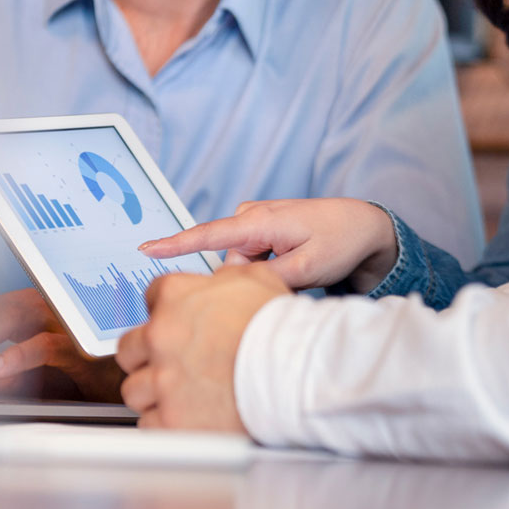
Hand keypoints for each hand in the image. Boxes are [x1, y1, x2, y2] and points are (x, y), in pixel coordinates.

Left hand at [0, 288, 124, 401]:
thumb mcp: (33, 379)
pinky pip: (43, 346)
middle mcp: (49, 308)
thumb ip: (0, 380)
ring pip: (12, 316)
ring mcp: (64, 323)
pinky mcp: (80, 346)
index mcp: (37, 310)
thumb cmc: (86, 379)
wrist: (130, 384)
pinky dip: (15, 356)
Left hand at [115, 265, 289, 429]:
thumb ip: (232, 275)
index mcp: (176, 297)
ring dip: (153, 393)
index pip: (152, 298)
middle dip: (146, 356)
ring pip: (134, 389)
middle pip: (130, 347)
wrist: (295, 373)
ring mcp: (162, 379)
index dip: (167, 313)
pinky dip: (165, 423)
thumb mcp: (260, 280)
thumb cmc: (281, 329)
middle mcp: (160, 336)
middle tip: (171, 364)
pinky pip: (149, 423)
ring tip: (181, 396)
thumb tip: (226, 272)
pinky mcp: (169, 418)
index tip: (176, 326)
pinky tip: (185, 418)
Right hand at [138, 198, 397, 292]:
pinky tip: (293, 267)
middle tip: (290, 281)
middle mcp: (251, 218)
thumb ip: (267, 280)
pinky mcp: (261, 231)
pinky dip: (265, 269)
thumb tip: (236, 290)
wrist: (363, 225)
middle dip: (248, 281)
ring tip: (298, 272)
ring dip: (260, 276)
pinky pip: (249, 259)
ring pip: (239, 265)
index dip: (174, 244)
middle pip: (228, 264)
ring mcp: (255, 223)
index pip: (207, 235)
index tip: (145, 249)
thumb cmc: (338, 241)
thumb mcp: (308, 268)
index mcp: (259, 222)